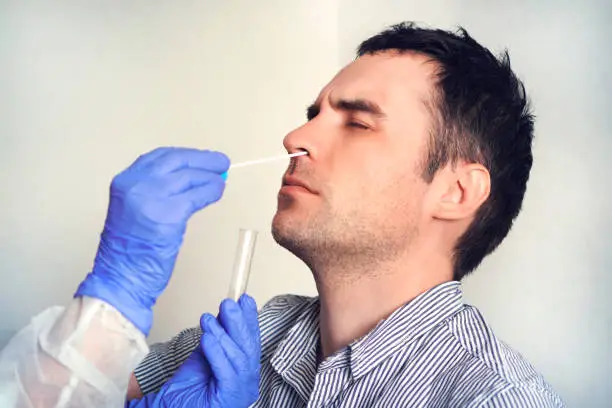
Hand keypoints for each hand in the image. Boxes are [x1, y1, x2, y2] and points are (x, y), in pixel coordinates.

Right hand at [75, 147, 229, 334]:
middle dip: (202, 159)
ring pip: (189, 176)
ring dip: (210, 176)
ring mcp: (151, 198)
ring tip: (222, 180)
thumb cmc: (129, 250)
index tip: (200, 157)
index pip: (158, 157)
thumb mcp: (134, 209)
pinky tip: (217, 192)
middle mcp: (135, 185)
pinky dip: (210, 191)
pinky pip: (196, 196)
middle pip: (176, 161)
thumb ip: (157, 191)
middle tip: (220, 162)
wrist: (120, 277)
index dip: (184, 155)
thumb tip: (192, 180)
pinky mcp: (168, 215)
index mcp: (124, 181)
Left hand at [134, 295, 260, 407]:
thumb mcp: (205, 357)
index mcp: (245, 372)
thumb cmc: (186, 391)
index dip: (249, 319)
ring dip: (224, 335)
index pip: (251, 341)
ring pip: (240, 358)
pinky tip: (207, 338)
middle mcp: (248, 383)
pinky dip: (217, 353)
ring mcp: (241, 392)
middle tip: (228, 304)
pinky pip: (227, 372)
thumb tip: (225, 313)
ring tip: (209, 319)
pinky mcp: (229, 398)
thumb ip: (217, 338)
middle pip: (249, 349)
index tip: (245, 299)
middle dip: (239, 323)